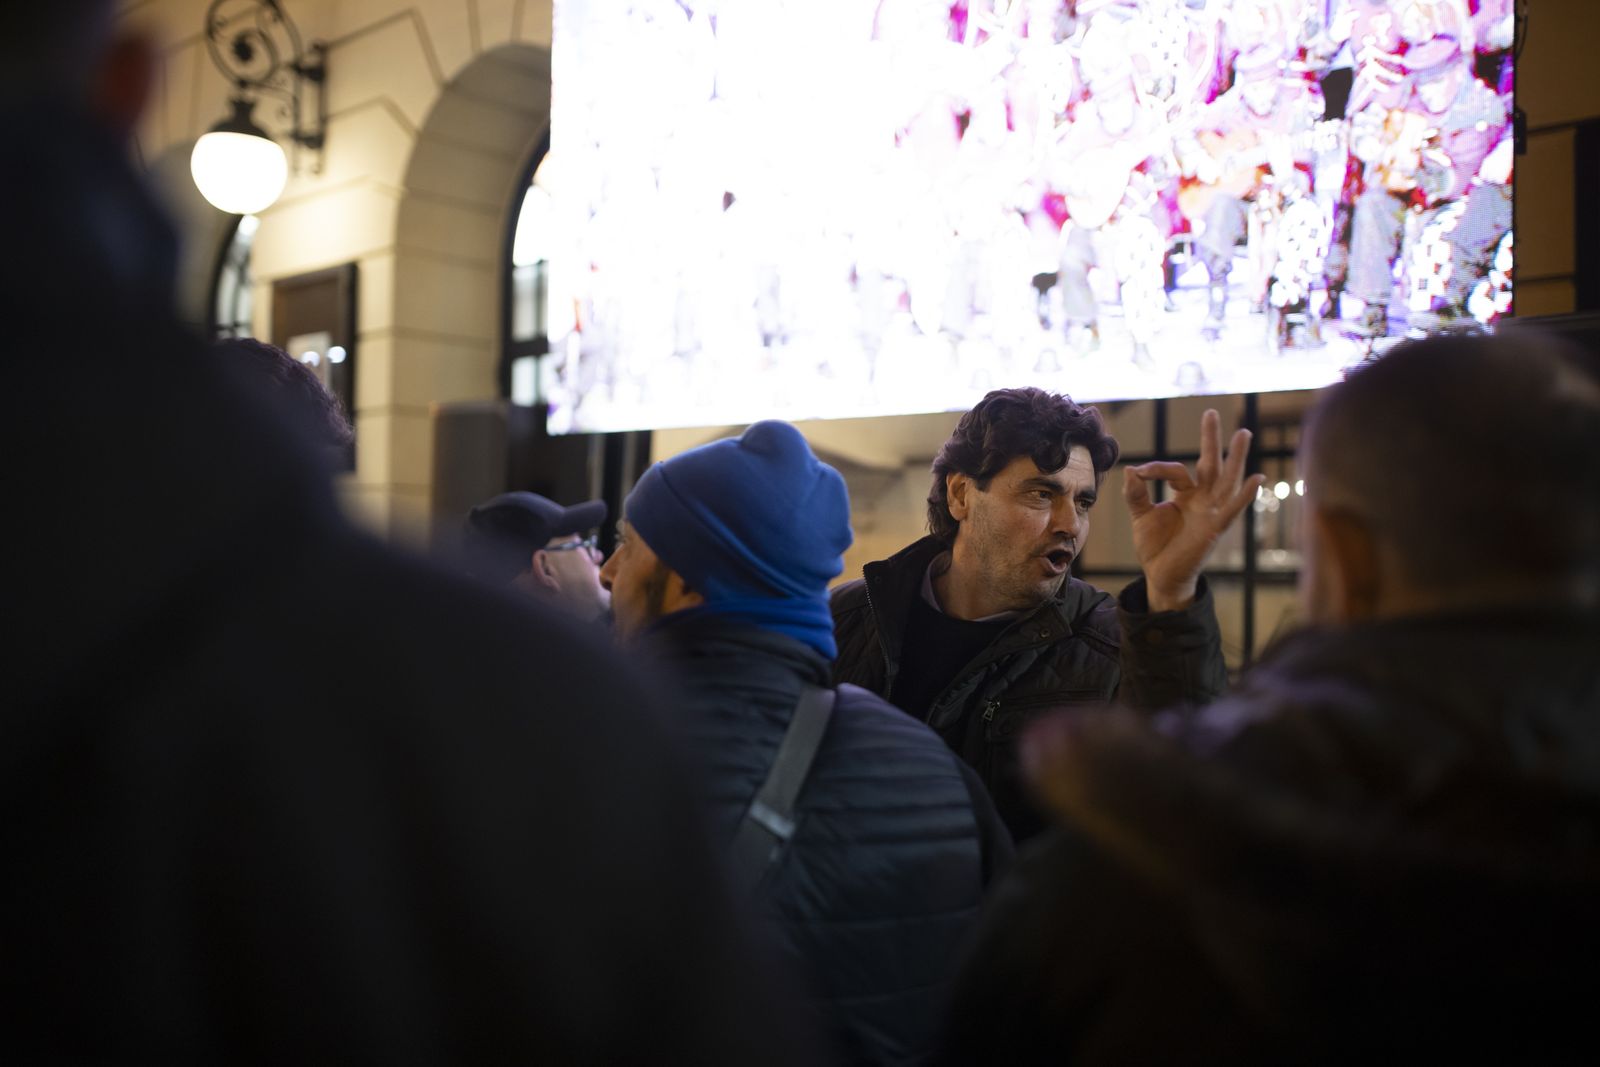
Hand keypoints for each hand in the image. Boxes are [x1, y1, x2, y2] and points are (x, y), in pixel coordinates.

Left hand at [1124, 409, 1264, 611]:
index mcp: (1187, 494)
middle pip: (1210, 464)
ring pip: (1226, 479)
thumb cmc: (1155, 546)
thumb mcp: (1141, 515)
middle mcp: (1203, 499)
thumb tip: (1131, 469)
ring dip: (1235, 457)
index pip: (1177, 470)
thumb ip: (1136, 493)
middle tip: (1212, 413)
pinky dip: (1245, 494)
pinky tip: (1257, 477)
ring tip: (1243, 433)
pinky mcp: (1215, 528)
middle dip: (1211, 439)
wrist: (1160, 575)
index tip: (1138, 473)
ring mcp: (1211, 512)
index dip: (1156, 469)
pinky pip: (1232, 509)